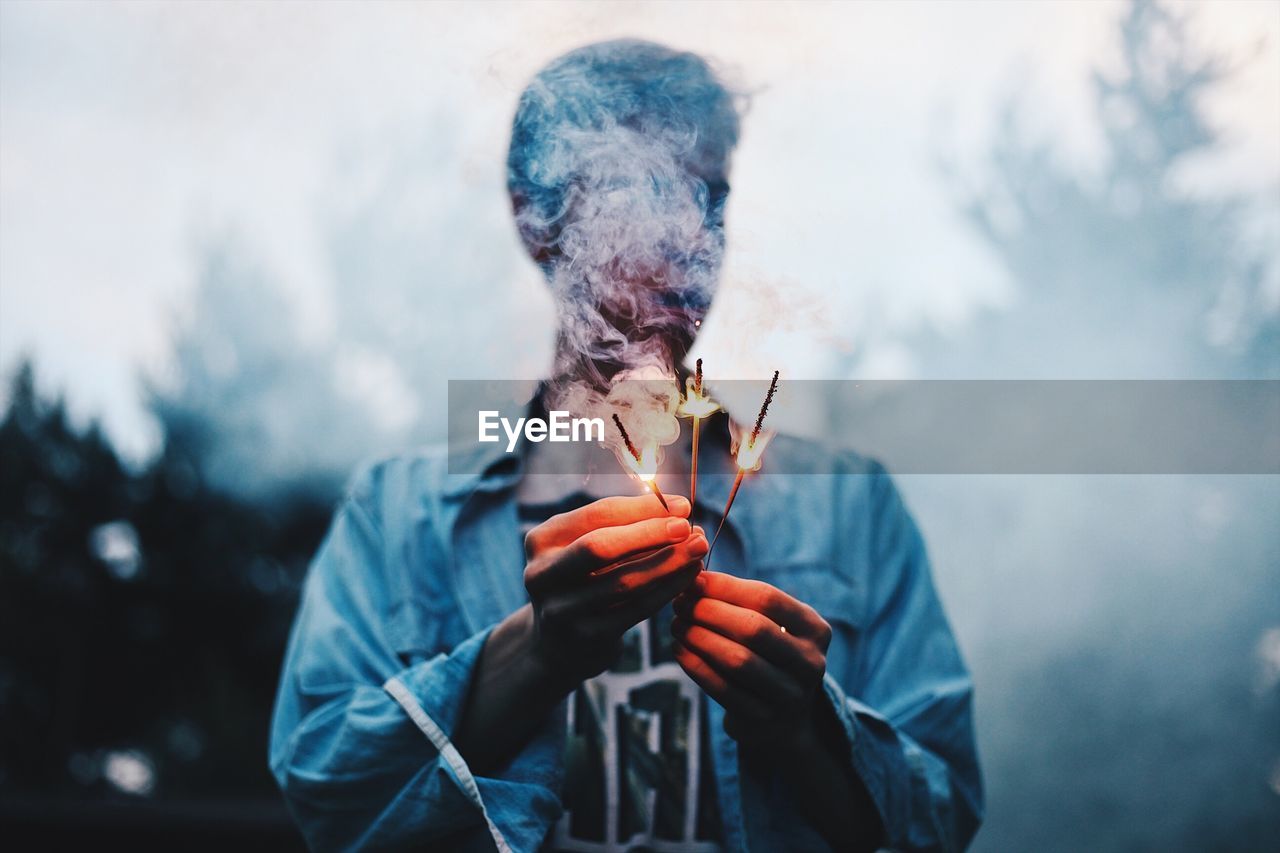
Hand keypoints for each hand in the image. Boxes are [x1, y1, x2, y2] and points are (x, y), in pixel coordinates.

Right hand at [524, 494, 707, 682]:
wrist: (559, 642)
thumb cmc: (584, 579)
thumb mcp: (587, 546)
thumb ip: (624, 525)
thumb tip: (678, 507)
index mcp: (542, 540)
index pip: (597, 515)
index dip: (642, 508)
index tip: (682, 505)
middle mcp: (542, 574)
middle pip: (601, 547)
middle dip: (650, 534)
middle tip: (689, 528)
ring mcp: (560, 610)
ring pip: (623, 581)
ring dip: (667, 563)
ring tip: (697, 550)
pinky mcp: (585, 638)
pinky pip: (636, 610)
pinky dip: (667, 590)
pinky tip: (689, 577)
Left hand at [671, 571, 832, 755]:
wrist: (786, 715)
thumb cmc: (770, 652)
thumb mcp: (772, 624)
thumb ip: (740, 600)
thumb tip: (694, 578)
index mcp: (815, 629)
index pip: (767, 598)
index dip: (725, 586)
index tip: (693, 581)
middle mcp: (810, 662)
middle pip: (753, 628)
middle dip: (709, 612)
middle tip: (680, 604)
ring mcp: (790, 695)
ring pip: (738, 660)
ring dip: (699, 638)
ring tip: (677, 625)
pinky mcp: (764, 718)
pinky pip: (723, 689)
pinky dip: (696, 667)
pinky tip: (680, 650)